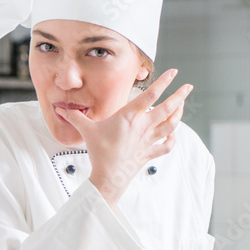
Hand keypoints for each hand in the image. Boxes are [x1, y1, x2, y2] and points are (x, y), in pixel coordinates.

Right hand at [56, 69, 191, 204]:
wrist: (108, 177)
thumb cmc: (99, 152)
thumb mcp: (87, 131)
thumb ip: (76, 117)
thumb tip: (60, 109)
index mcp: (129, 116)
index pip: (150, 95)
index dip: (163, 82)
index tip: (173, 73)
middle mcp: (142, 126)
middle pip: (168, 108)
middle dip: (180, 96)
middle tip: (189, 87)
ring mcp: (148, 140)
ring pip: (171, 125)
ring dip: (179, 114)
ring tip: (182, 105)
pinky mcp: (149, 154)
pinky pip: (166, 146)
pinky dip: (172, 140)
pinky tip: (173, 136)